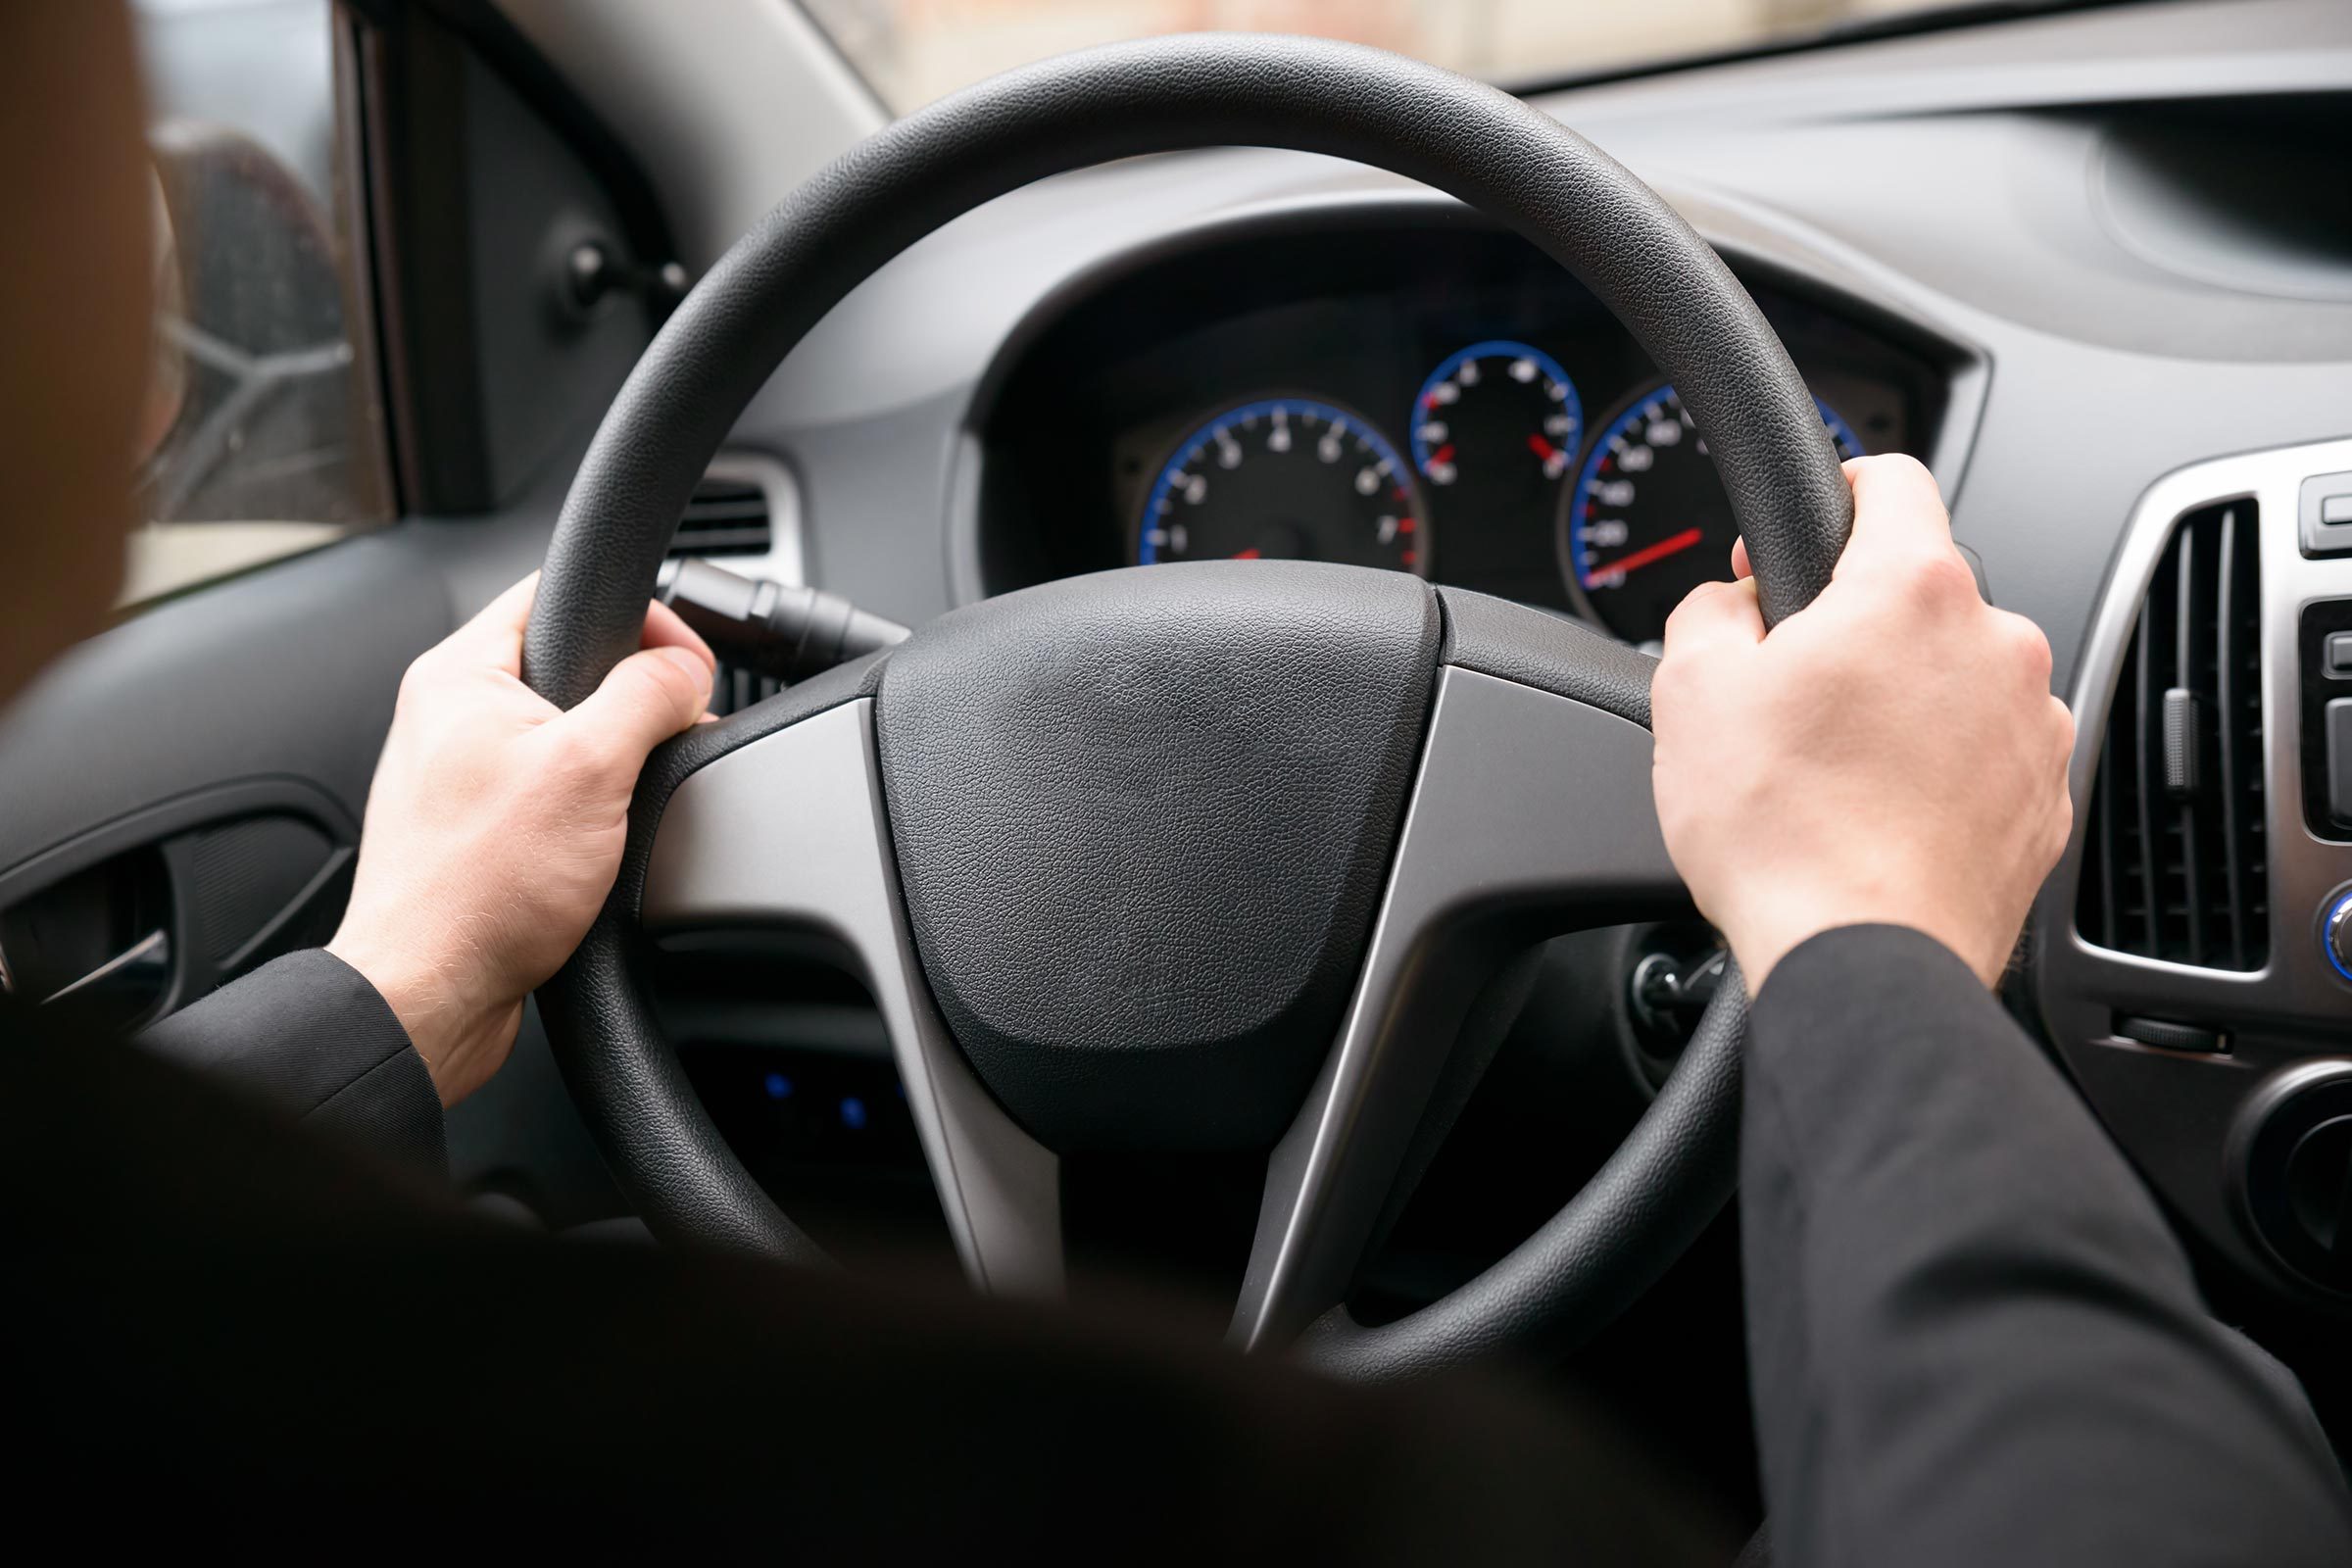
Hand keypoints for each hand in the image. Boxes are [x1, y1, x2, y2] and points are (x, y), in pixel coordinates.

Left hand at [328, 575, 716, 1105]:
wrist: (430, 996)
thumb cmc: (477, 891)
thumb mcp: (590, 769)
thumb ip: (646, 697)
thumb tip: (686, 666)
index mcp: (460, 674)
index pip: (558, 592)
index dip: (638, 617)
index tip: (684, 662)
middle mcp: (451, 715)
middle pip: (573, 665)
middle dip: (636, 699)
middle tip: (671, 736)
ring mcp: (462, 773)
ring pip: (568, 733)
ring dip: (617, 759)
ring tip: (634, 799)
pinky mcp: (479, 827)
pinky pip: (554, 789)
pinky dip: (593, 807)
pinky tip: (607, 843)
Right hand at [1650, 455, 2072, 990]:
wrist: (1862, 958)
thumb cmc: (1784, 834)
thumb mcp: (1688, 690)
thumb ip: (1709, 610)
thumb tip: (1730, 608)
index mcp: (1913, 589)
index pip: (1892, 479)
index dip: (1831, 494)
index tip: (1795, 548)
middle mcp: (1996, 641)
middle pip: (1918, 593)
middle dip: (1855, 627)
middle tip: (1789, 692)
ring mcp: (2033, 723)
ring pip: (1954, 677)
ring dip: (1901, 700)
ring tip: (1833, 769)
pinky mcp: (2046, 799)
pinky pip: (1983, 753)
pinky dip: (1937, 768)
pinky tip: (1876, 812)